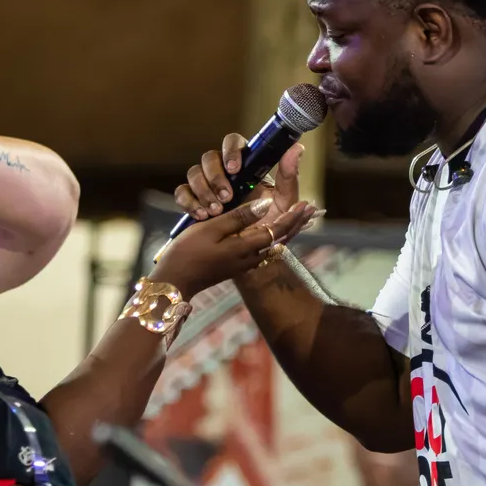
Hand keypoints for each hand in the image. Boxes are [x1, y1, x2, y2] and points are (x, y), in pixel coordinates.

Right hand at [150, 197, 315, 296]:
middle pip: (280, 238)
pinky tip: (273, 227)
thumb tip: (265, 205)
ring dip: (286, 229)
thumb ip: (240, 217)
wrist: (174, 282)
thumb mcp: (212, 229)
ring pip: (272, 243)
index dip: (293, 217)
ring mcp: (243, 262)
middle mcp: (250, 257)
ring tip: (299, 215)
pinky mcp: (236, 263)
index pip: (278, 231)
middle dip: (296, 223)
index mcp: (246, 248)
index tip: (308, 203)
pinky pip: (261, 247)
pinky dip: (271, 235)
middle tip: (311, 208)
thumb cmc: (188, 253)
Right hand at [175, 133, 307, 222]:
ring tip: (213, 212)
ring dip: (202, 191)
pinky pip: (182, 193)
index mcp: (246, 168)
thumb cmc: (269, 227)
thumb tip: (296, 148)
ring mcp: (207, 188)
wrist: (251, 256)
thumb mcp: (283, 205)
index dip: (231, 151)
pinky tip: (200, 216)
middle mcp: (225, 174)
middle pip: (209, 158)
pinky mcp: (194, 203)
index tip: (234, 168)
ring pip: (194, 173)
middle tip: (226, 198)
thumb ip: (288, 178)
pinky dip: (189, 202)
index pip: (233, 143)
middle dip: (215, 177)